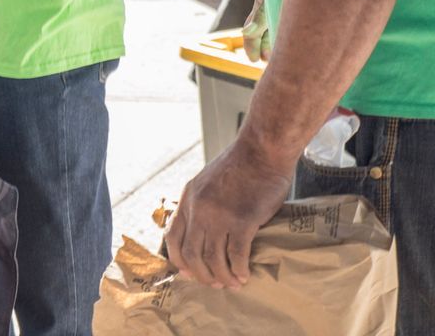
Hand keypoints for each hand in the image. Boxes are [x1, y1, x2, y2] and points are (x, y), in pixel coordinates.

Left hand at [167, 136, 294, 288]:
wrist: (262, 150)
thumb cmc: (240, 164)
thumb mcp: (207, 180)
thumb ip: (201, 202)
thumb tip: (203, 229)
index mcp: (188, 197)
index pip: (172, 236)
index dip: (179, 259)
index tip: (188, 273)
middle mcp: (199, 208)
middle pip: (191, 253)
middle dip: (202, 275)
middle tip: (215, 284)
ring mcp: (219, 215)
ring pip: (212, 259)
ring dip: (222, 277)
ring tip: (232, 284)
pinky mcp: (242, 220)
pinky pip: (236, 255)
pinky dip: (239, 270)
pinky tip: (244, 275)